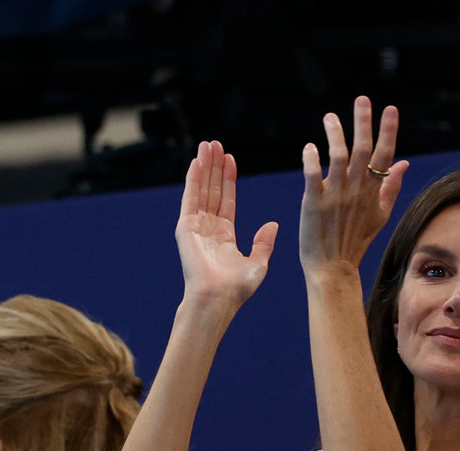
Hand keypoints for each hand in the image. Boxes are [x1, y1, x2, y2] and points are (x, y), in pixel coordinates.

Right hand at [175, 140, 277, 305]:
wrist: (218, 298)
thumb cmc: (237, 288)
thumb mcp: (258, 262)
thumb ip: (264, 242)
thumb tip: (273, 224)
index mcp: (224, 236)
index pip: (227, 200)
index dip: (229, 179)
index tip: (231, 159)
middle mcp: (209, 228)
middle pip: (212, 190)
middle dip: (215, 167)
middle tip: (216, 144)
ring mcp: (196, 226)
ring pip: (201, 189)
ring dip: (204, 167)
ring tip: (207, 145)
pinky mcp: (186, 227)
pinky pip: (190, 198)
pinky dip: (193, 179)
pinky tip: (197, 162)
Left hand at [299, 96, 409, 277]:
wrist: (333, 267)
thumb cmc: (356, 241)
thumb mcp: (380, 215)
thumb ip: (390, 188)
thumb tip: (402, 162)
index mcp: (372, 191)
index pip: (384, 155)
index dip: (388, 131)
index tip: (390, 108)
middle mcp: (355, 190)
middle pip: (363, 149)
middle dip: (364, 122)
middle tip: (361, 99)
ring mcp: (335, 196)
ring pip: (338, 157)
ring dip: (335, 134)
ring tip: (330, 117)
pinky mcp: (313, 203)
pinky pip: (313, 176)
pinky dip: (312, 160)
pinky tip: (310, 146)